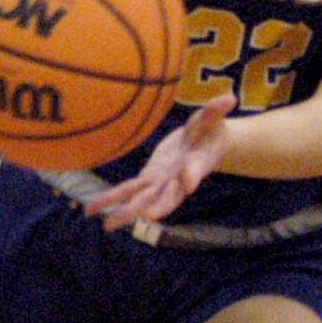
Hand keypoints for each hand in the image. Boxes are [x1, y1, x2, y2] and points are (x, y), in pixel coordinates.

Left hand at [87, 94, 237, 230]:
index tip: (189, 184)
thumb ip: (217, 110)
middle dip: (158, 206)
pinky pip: (128, 190)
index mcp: (197, 163)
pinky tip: (91, 210)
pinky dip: (111, 199)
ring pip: (144, 199)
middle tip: (148, 217)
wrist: (205, 145)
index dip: (192, 175)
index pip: (195, 169)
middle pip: (170, 195)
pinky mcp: (149, 178)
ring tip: (109, 225)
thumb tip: (230, 97)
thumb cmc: (210, 130)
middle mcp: (179, 179)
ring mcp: (162, 182)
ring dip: (128, 212)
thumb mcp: (214, 118)